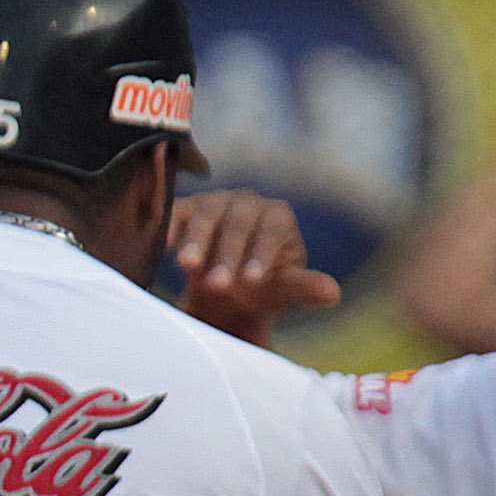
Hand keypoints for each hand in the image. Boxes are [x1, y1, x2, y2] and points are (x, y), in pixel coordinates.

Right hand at [171, 190, 341, 346]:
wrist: (224, 286)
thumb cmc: (260, 286)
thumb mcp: (282, 290)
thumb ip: (304, 289)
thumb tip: (333, 294)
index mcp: (278, 216)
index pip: (271, 231)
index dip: (262, 254)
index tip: (253, 281)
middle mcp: (247, 202)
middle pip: (237, 224)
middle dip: (227, 255)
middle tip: (218, 286)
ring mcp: (215, 202)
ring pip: (205, 216)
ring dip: (196, 241)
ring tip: (187, 267)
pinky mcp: (186, 209)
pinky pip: (177, 214)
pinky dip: (170, 228)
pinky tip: (162, 245)